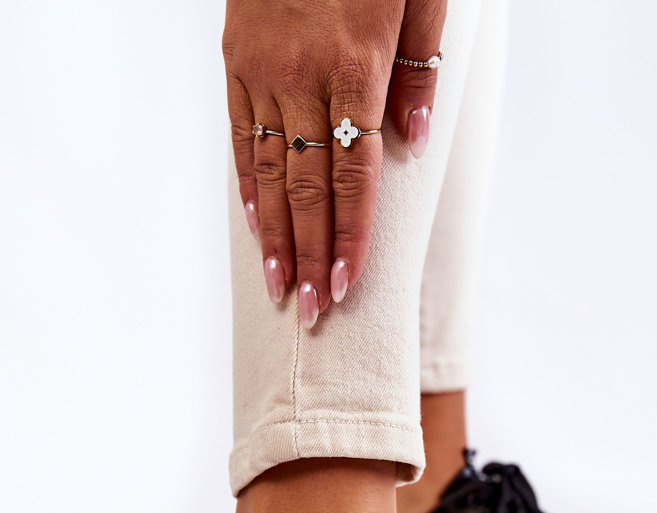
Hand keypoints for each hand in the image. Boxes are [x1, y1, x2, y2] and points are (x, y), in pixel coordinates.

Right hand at [223, 0, 446, 324]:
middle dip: (310, 255)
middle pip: (309, 187)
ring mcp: (263, 67)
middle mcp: (303, 74)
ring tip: (280, 287)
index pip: (356, 175)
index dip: (351, 237)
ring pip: (270, 169)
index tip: (346, 286)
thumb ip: (419, 70)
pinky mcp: (236, 56)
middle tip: (310, 313)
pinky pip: (240, 132)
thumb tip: (414, 144)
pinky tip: (255, 224)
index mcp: (356, 65)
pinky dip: (248, 183)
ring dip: (276, 235)